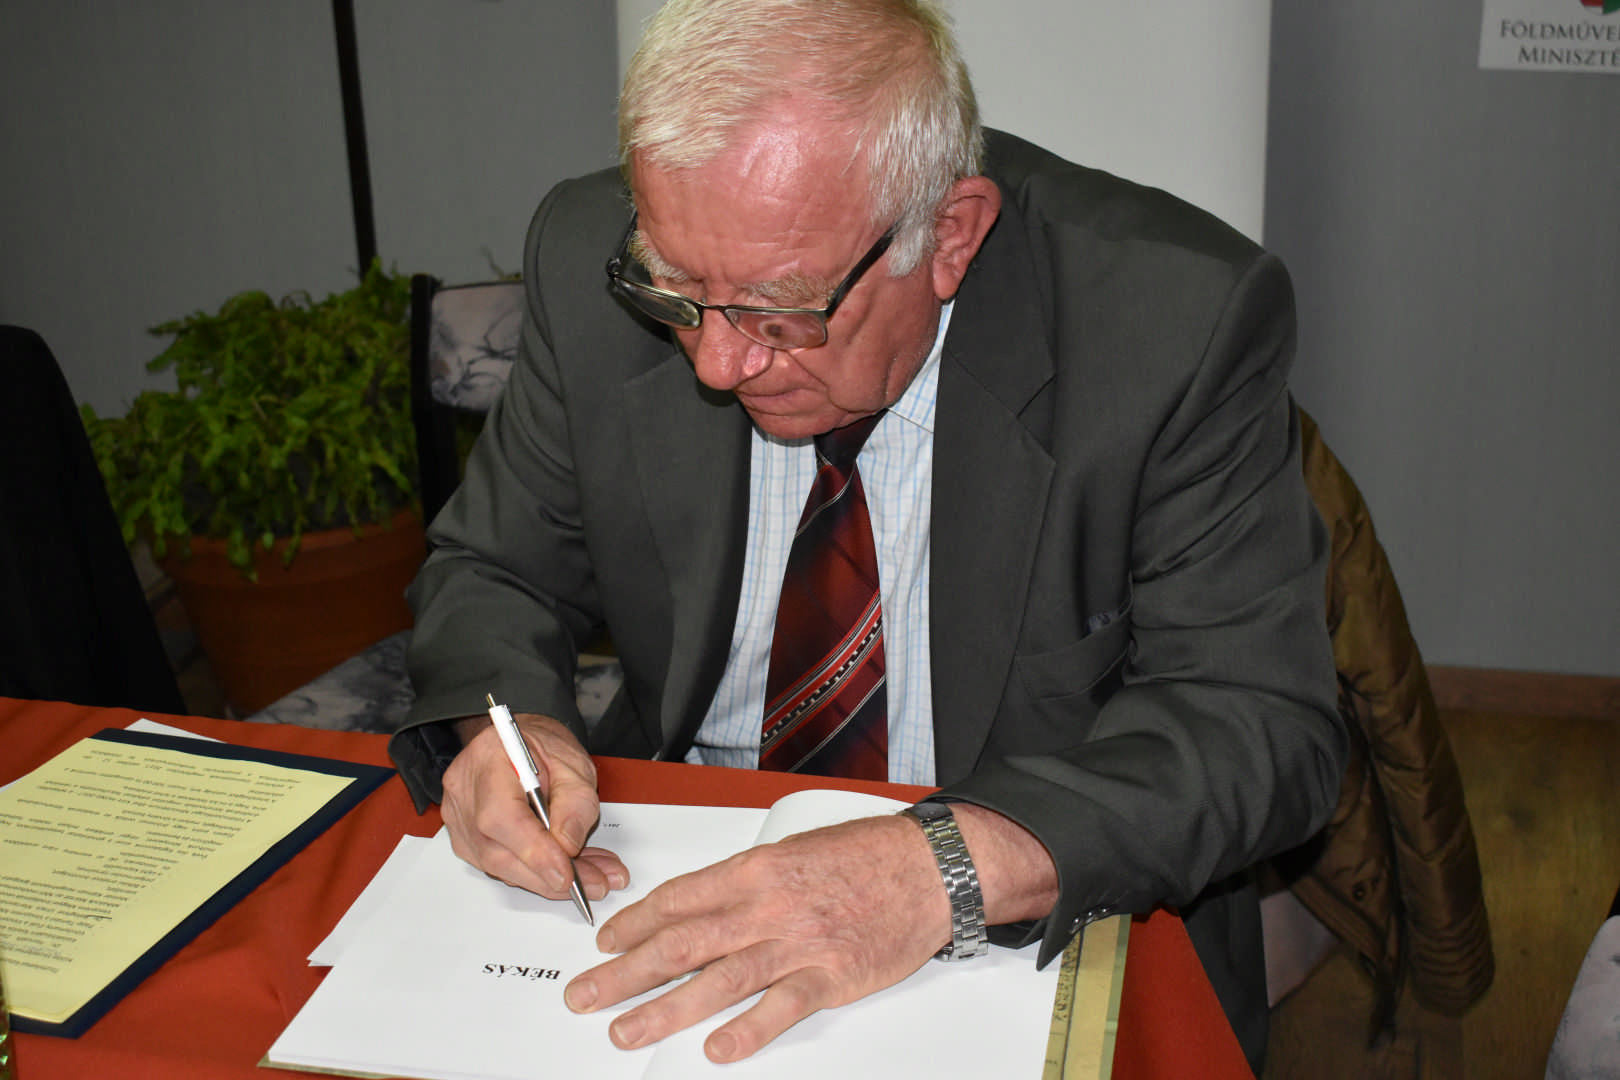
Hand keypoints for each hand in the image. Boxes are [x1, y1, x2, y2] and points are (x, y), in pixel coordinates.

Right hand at [441, 712, 627, 901]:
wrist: (520, 742)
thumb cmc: (542, 748)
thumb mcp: (574, 764)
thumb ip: (575, 802)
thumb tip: (568, 845)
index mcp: (488, 760)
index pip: (502, 817)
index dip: (534, 851)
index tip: (566, 875)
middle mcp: (464, 792)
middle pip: (497, 851)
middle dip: (549, 875)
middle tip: (594, 882)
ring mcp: (459, 818)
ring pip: (498, 865)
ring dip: (546, 879)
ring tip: (590, 876)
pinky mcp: (466, 839)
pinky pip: (498, 866)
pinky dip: (534, 873)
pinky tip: (565, 870)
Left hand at [563, 813, 949, 1062]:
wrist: (928, 868)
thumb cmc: (866, 856)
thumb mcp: (794, 850)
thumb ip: (748, 881)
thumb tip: (703, 904)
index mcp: (756, 870)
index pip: (678, 899)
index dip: (635, 924)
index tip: (606, 944)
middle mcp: (769, 906)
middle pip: (682, 942)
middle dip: (626, 972)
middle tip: (588, 995)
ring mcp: (799, 943)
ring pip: (718, 979)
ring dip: (666, 1008)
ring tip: (628, 1029)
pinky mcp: (832, 976)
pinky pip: (781, 1007)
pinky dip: (747, 1029)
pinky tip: (716, 1048)